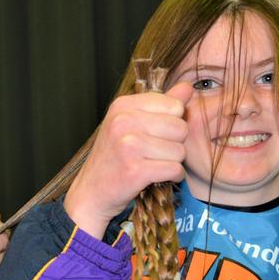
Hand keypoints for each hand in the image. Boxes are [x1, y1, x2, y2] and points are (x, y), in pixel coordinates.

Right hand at [64, 81, 192, 237]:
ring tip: (151, 164)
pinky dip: (171, 176)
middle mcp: (123, 122)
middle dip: (174, 144)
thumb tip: (188, 87)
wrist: (91, 192)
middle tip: (153, 153)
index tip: (154, 134)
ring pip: (179, 151)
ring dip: (172, 162)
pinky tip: (156, 177)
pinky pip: (174, 169)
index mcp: (123, 106)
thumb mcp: (131, 124)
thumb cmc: (113, 158)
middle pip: (180, 128)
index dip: (172, 122)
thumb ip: (161, 105)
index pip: (174, 105)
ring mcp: (128, 146)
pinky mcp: (135, 170)